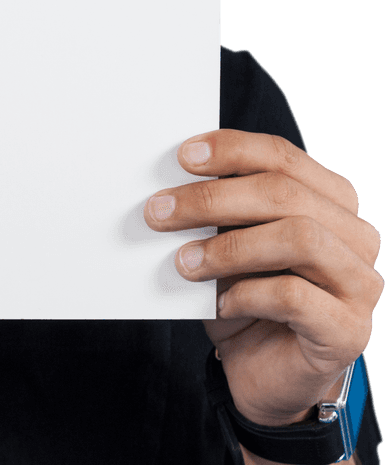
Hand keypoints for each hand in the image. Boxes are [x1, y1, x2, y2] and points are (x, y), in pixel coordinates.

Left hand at [145, 130, 382, 426]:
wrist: (261, 368)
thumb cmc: (244, 293)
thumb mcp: (226, 240)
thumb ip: (216, 208)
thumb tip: (170, 184)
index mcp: (329, 200)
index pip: (282, 156)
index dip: (232, 149)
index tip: (184, 155)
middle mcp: (354, 236)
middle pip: (285, 194)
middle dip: (212, 198)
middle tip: (159, 211)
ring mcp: (359, 284)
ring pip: (299, 237)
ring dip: (229, 246)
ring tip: (184, 261)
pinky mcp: (347, 330)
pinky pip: (295, 296)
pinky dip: (247, 294)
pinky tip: (220, 303)